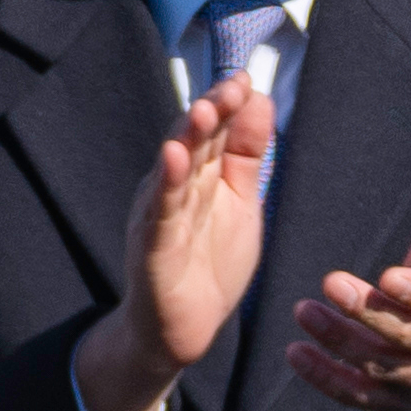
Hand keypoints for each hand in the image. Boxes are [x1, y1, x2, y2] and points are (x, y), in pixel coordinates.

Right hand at [73, 69, 275, 410]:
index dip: (227, 105)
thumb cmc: (211, 261)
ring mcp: (161, 216)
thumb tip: (258, 97)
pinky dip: (166, 185)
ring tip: (203, 111)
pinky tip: (172, 159)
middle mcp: (176, 188)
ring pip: (174, 171)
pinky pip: (160, 213)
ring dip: (187, 139)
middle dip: (211, 112)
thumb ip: (247, 154)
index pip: (213, 131)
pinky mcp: (153, 248)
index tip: (244, 79)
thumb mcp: (241, 200)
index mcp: (200, 175)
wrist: (183, 331)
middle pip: (193, 142)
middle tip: (231, 87)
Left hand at [286, 138, 410, 410]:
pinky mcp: (396, 404)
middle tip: (330, 285)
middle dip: (366, 312)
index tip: (388, 277)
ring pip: (378, 365)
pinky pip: (358, 395)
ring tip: (303, 312)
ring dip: (338, 340)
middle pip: (404, 335)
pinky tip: (297, 353)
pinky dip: (325, 377)